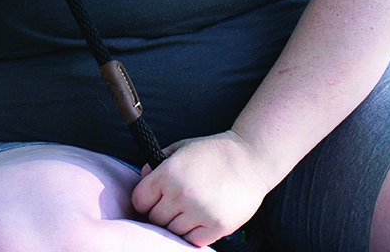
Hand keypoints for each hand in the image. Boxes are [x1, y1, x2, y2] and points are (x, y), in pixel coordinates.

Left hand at [131, 131, 269, 246]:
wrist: (249, 159)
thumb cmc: (213, 152)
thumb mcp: (181, 148)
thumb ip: (157, 162)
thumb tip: (143, 178)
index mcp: (168, 173)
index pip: (139, 200)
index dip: (145, 200)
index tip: (153, 199)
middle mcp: (181, 194)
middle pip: (155, 219)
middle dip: (161, 212)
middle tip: (174, 203)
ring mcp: (199, 212)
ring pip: (172, 232)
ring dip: (178, 223)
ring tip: (190, 208)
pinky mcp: (216, 227)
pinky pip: (192, 240)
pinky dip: (193, 233)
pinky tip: (200, 218)